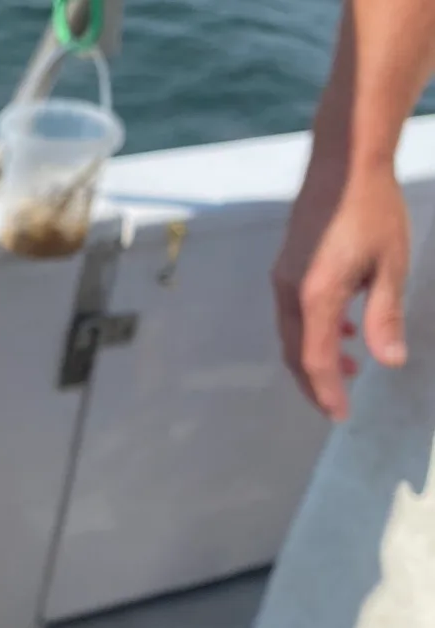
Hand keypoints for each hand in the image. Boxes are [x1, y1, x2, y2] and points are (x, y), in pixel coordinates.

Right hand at [271, 153, 410, 419]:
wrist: (344, 163)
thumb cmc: (373, 209)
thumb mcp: (391, 265)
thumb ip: (386, 316)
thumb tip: (390, 361)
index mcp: (316, 296)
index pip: (317, 359)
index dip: (328, 392)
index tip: (342, 415)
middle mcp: (290, 292)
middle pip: (296, 353)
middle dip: (316, 383)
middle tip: (337, 406)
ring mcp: (284, 278)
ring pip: (293, 334)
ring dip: (316, 357)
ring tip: (350, 369)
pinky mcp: (287, 266)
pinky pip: (294, 312)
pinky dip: (314, 331)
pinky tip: (345, 326)